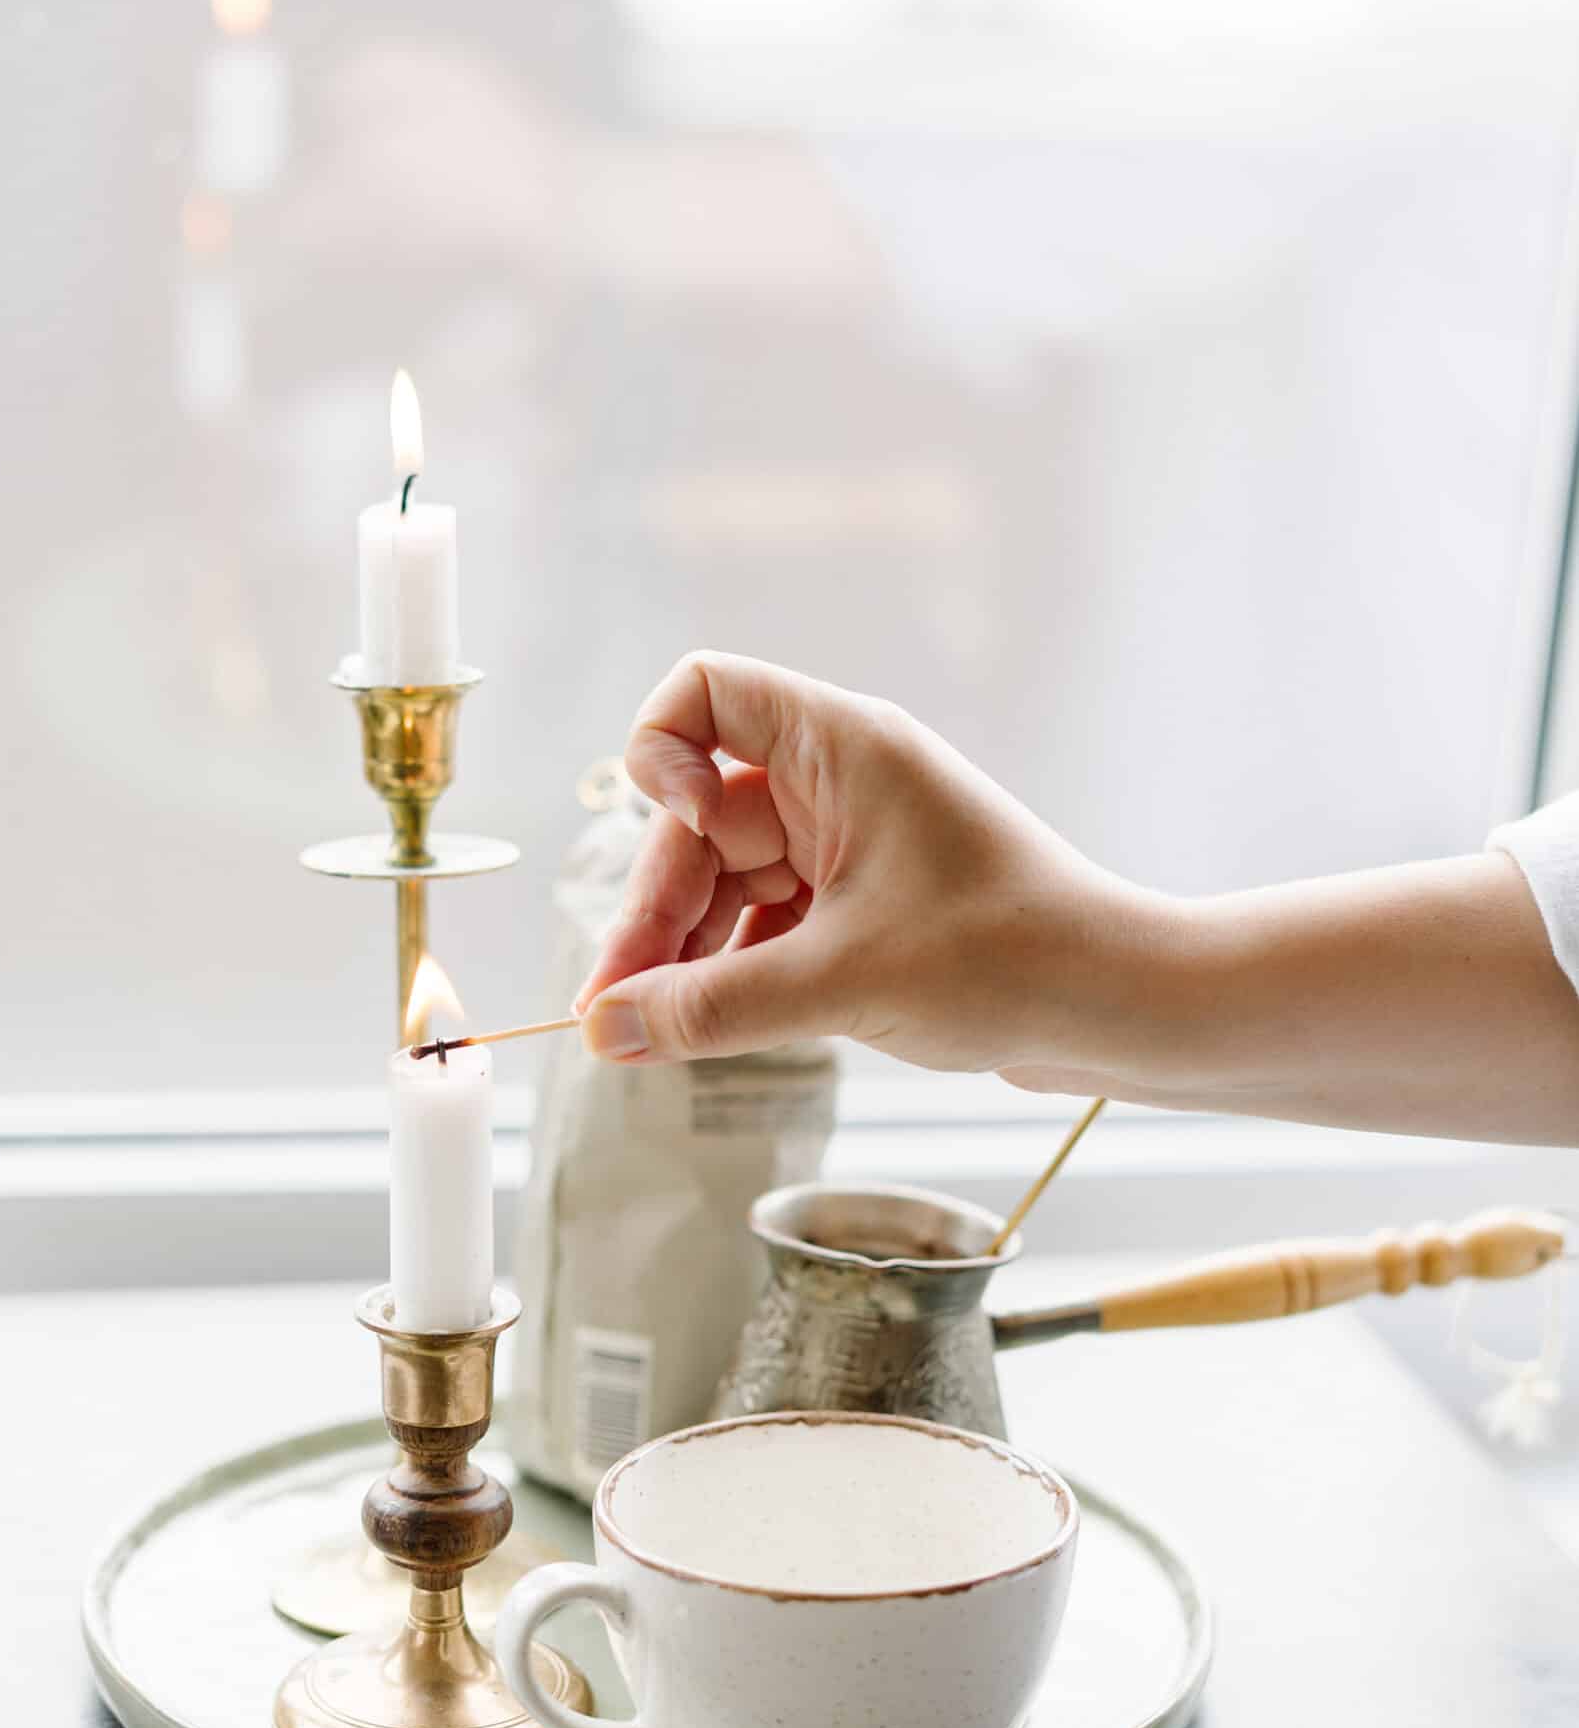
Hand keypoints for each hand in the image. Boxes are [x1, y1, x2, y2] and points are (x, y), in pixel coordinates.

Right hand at [573, 651, 1167, 1073]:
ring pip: (725, 880)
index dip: (660, 754)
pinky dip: (732, 971)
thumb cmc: (1010, 960)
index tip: (681, 836)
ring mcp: (850, 842)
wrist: (1122, 1006)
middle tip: (616, 1010)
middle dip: (654, 910)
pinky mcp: (864, 905)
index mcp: (840, 746)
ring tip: (644, 1036)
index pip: (703, 691)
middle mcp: (838, 780)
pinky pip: (766, 922)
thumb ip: (711, 1006)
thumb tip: (604, 1028)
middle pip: (696, 818)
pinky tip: (704, 1030)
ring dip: (683, 952)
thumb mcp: (841, 983)